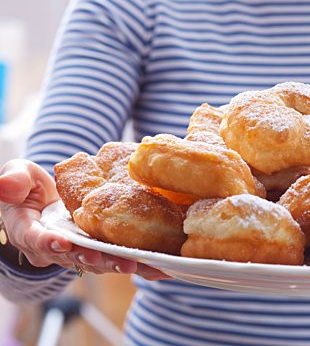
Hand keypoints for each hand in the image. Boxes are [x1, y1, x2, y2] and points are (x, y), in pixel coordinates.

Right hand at [0, 159, 168, 279]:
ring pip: (101, 261)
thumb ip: (12, 180)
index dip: (48, 243)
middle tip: (116, 261)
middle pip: (76, 258)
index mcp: (31, 232)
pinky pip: (119, 256)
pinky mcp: (101, 247)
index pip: (37, 239)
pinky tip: (162, 265)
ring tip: (145, 265)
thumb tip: (7, 185)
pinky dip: (140, 261)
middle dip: (97, 260)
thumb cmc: (29, 187)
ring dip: (123, 263)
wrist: (47, 198)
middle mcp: (57, 248)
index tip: (61, 242)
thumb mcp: (17, 177)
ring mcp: (80, 250)